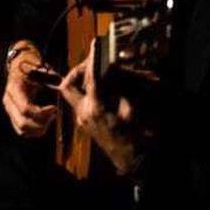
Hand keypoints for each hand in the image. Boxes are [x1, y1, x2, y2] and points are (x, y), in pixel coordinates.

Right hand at [1, 42, 57, 137]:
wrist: (19, 66)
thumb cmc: (31, 66)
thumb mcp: (40, 69)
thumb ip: (50, 78)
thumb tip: (62, 84)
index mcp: (14, 89)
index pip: (26, 109)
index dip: (42, 113)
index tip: (55, 108)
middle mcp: (9, 102)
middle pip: (23, 124)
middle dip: (42, 124)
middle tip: (53, 114)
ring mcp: (10, 110)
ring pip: (22, 130)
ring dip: (39, 129)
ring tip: (50, 117)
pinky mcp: (13, 116)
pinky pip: (22, 130)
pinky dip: (34, 130)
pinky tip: (44, 121)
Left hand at [58, 42, 142, 173]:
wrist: (134, 163)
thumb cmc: (138, 139)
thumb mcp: (134, 110)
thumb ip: (123, 89)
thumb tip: (116, 71)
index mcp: (96, 109)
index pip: (91, 78)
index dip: (93, 60)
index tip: (95, 45)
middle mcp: (84, 113)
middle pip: (70, 84)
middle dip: (79, 70)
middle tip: (94, 62)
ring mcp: (84, 119)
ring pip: (76, 92)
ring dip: (87, 80)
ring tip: (105, 74)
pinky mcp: (88, 122)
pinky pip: (85, 102)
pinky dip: (94, 92)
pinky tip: (108, 89)